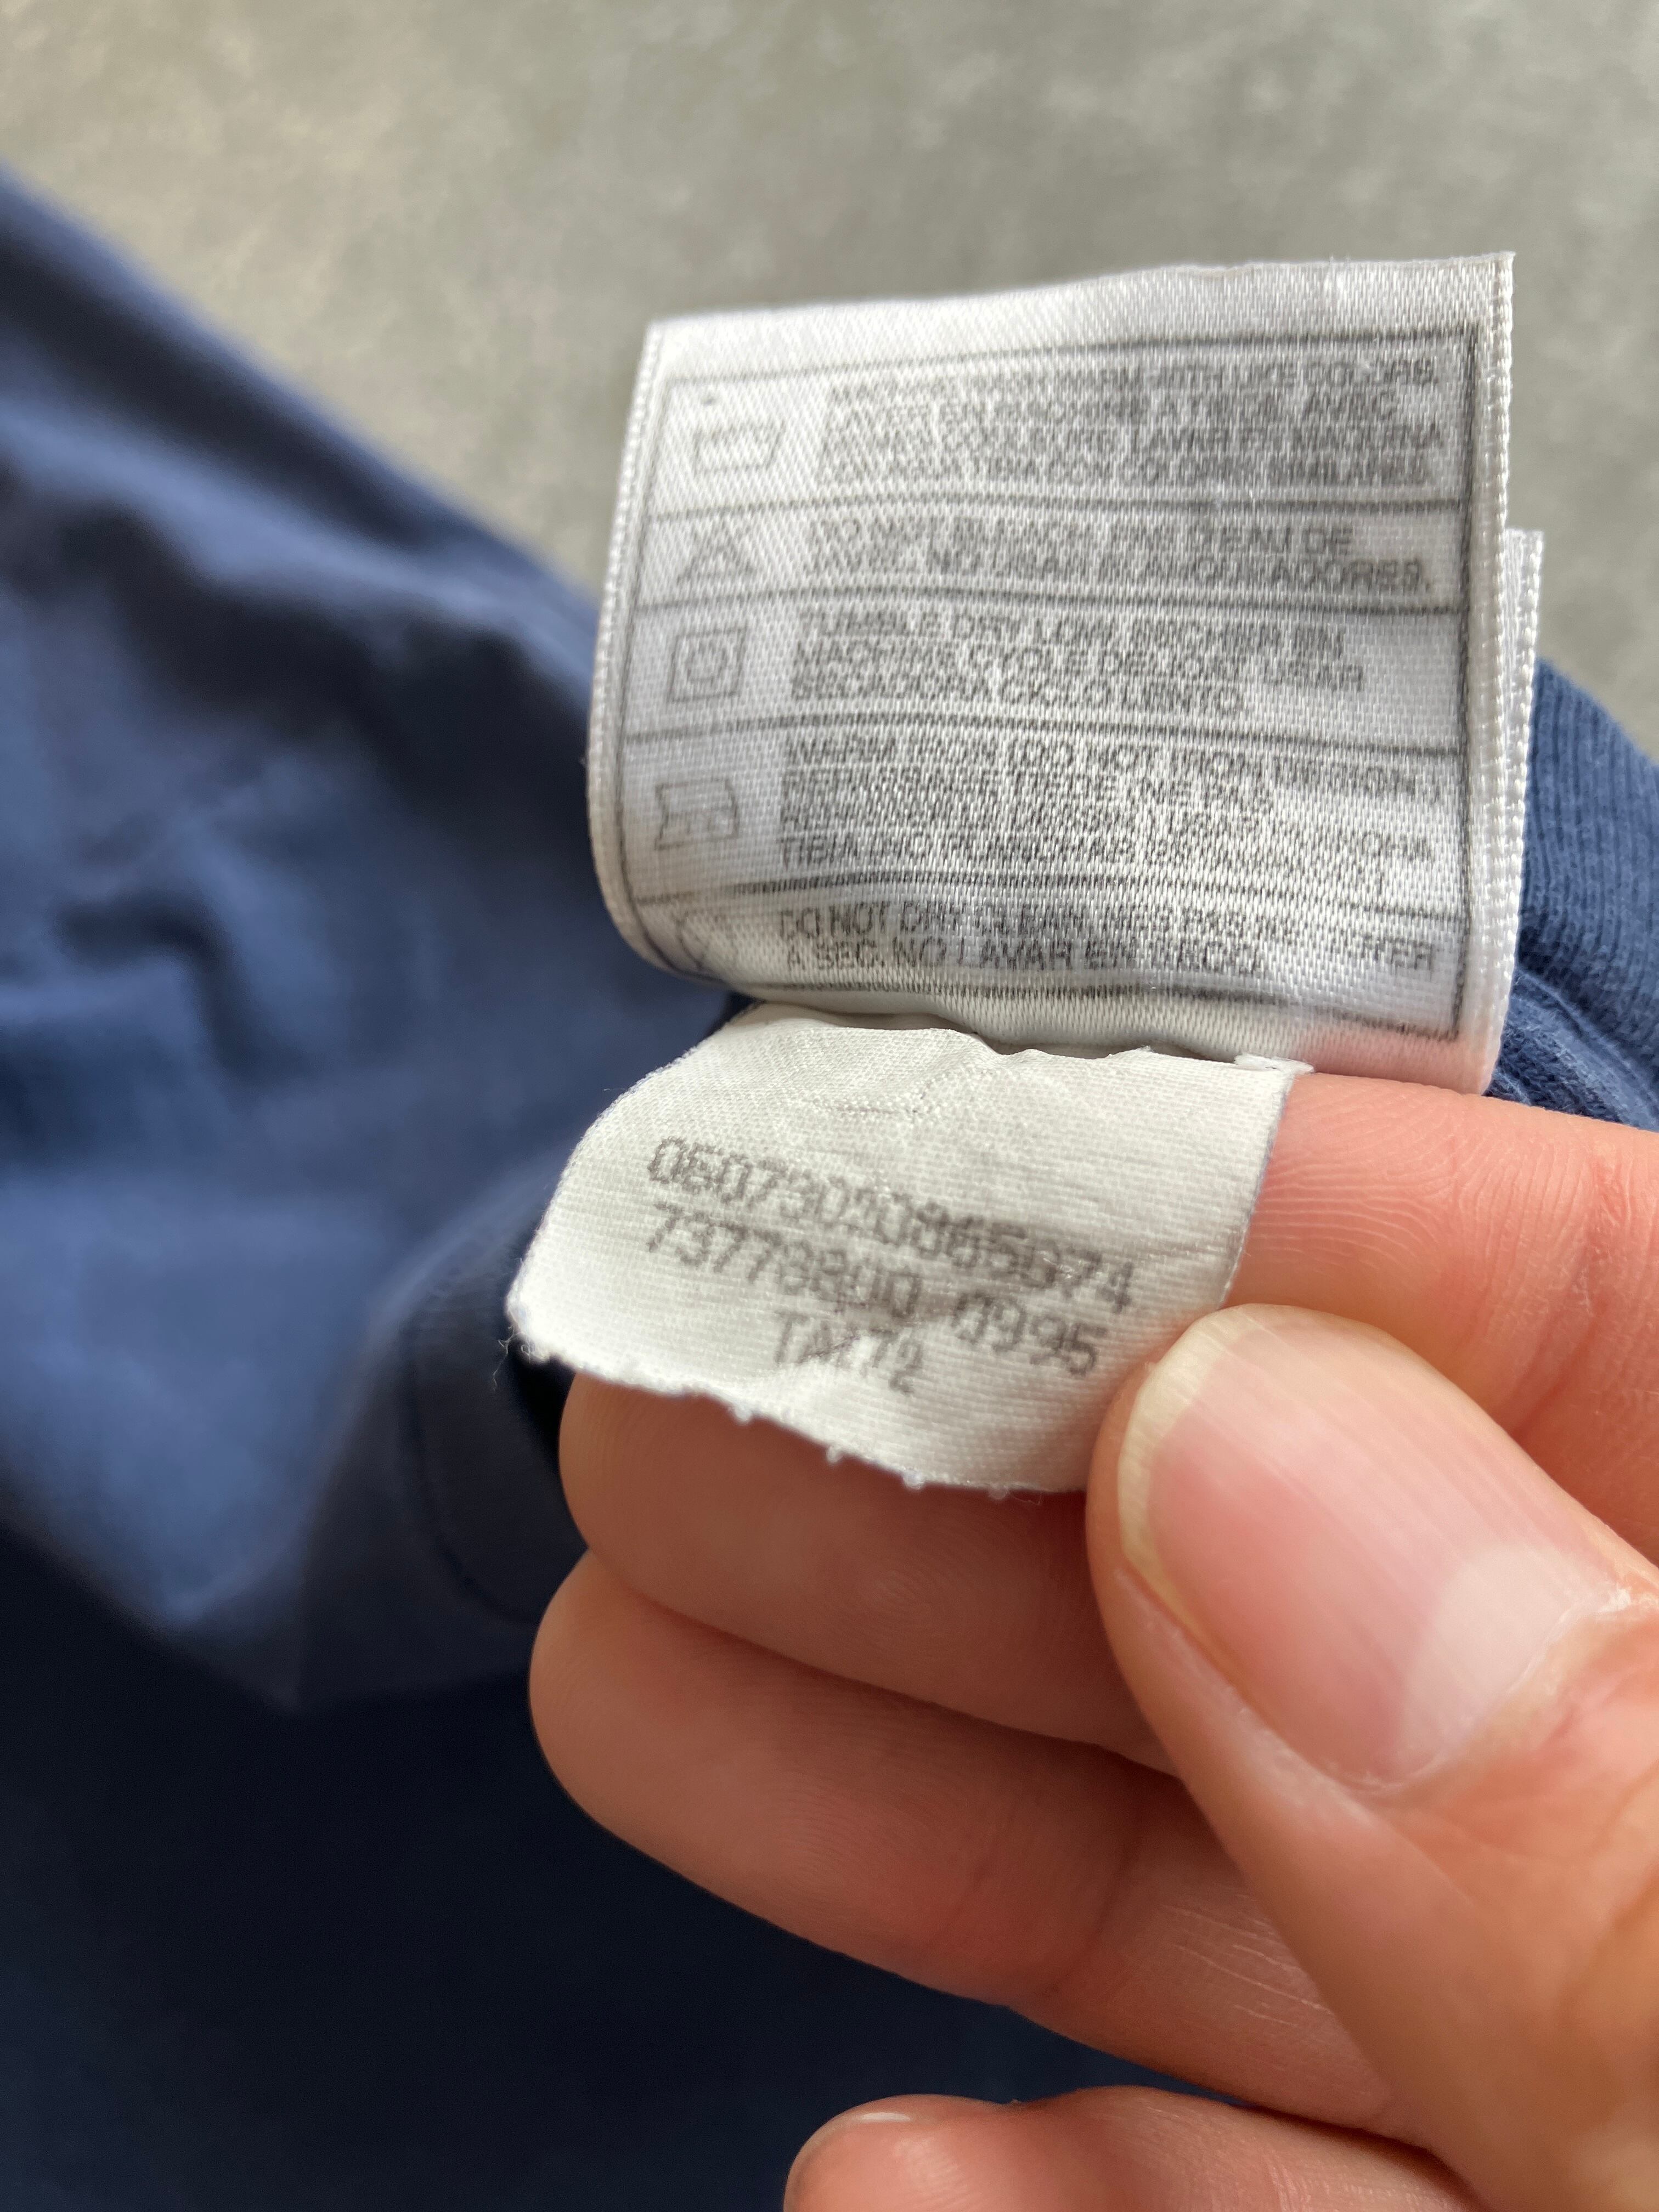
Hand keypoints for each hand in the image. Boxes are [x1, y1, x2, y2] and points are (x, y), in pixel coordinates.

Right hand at [530, 1074, 1658, 2201]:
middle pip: (1361, 1594)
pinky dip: (1094, 2182)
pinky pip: (1303, 2195)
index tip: (954, 1147)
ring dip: (944, 1814)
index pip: (1612, 1304)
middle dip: (997, 1492)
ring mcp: (1624, 2090)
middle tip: (683, 1401)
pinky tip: (885, 2165)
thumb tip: (1237, 1442)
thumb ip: (1603, 1838)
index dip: (1288, 1202)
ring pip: (1278, 1891)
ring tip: (633, 1690)